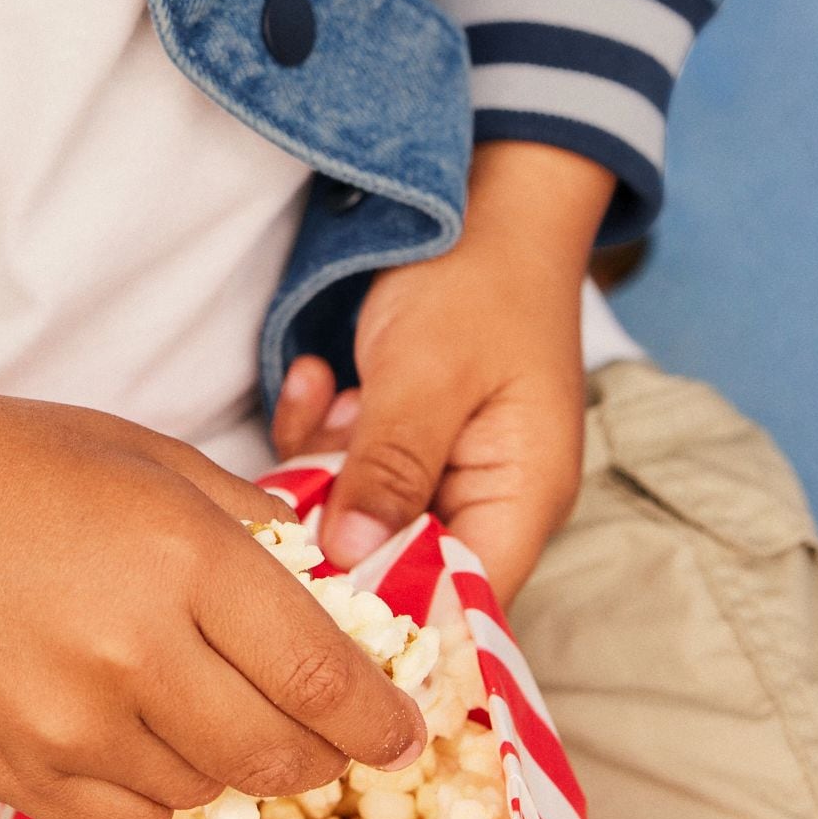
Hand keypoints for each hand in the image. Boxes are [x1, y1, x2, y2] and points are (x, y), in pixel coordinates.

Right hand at [0, 322, 424, 818]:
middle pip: (277, 756)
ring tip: (198, 708)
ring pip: (203, 793)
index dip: (379, 721)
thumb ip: (252, 527)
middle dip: (322, 758)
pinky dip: (152, 794)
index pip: (321, 676)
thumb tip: (335, 597)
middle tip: (327, 741)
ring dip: (227, 765)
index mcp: (181, 559)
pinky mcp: (15, 772)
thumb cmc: (15, 466)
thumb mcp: (153, 458)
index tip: (403, 735)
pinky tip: (135, 738)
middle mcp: (132, 652)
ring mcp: (68, 725)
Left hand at [271, 142, 614, 603]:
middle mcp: (486, 499)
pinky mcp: (401, 442)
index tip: (313, 606)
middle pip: (400, 566)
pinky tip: (316, 377)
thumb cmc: (475, 280)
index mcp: (521, 500)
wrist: (479, 199)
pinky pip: (343, 467)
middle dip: (335, 524)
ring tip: (322, 393)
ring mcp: (441, 471)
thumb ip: (391, 468)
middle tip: (296, 475)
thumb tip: (348, 559)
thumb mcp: (428, 373)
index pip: (463, 604)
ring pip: (358, 516)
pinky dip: (319, 431)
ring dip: (320, 464)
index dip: (392, 618)